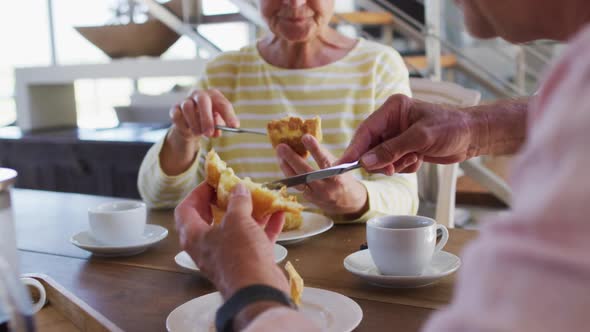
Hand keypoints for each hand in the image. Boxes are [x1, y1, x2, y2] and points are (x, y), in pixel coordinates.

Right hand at [161, 89, 239, 174]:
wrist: (191, 125)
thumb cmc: (208, 121)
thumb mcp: (217, 123)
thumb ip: (219, 126)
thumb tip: (217, 131)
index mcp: (214, 96)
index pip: (223, 104)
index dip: (229, 115)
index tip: (234, 126)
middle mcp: (199, 94)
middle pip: (203, 101)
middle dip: (206, 118)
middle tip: (209, 133)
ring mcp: (186, 100)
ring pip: (188, 108)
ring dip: (194, 124)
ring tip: (199, 134)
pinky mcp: (175, 108)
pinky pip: (177, 115)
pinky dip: (183, 124)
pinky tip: (188, 129)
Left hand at [174, 182, 287, 299]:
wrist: (258, 290)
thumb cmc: (240, 254)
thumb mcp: (237, 220)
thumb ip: (237, 201)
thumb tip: (238, 189)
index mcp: (194, 236)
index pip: (186, 209)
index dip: (198, 193)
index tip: (214, 182)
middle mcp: (207, 246)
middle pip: (211, 219)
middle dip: (225, 202)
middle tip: (235, 189)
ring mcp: (228, 255)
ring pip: (236, 228)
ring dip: (249, 212)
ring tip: (261, 197)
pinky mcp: (247, 262)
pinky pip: (255, 239)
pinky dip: (265, 226)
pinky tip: (279, 213)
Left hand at [276, 134, 367, 216]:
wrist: (347, 202)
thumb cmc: (343, 179)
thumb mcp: (340, 166)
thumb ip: (325, 156)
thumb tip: (307, 140)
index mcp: (337, 177)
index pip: (325, 161)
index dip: (315, 149)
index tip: (305, 137)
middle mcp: (327, 188)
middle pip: (306, 173)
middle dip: (292, 158)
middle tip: (281, 146)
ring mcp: (316, 195)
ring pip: (297, 181)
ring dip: (286, 166)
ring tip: (279, 153)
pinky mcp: (309, 199)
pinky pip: (296, 185)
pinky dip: (289, 173)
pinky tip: (283, 163)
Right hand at [339, 94, 478, 174]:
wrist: (474, 136)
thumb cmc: (451, 128)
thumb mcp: (420, 138)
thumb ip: (392, 149)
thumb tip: (366, 161)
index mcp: (393, 109)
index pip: (366, 131)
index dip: (354, 148)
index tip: (343, 164)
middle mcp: (392, 121)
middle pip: (370, 146)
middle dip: (380, 160)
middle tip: (391, 167)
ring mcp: (398, 136)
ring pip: (381, 158)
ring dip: (395, 164)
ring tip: (413, 159)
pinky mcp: (405, 148)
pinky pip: (394, 163)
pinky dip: (405, 166)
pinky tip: (419, 160)